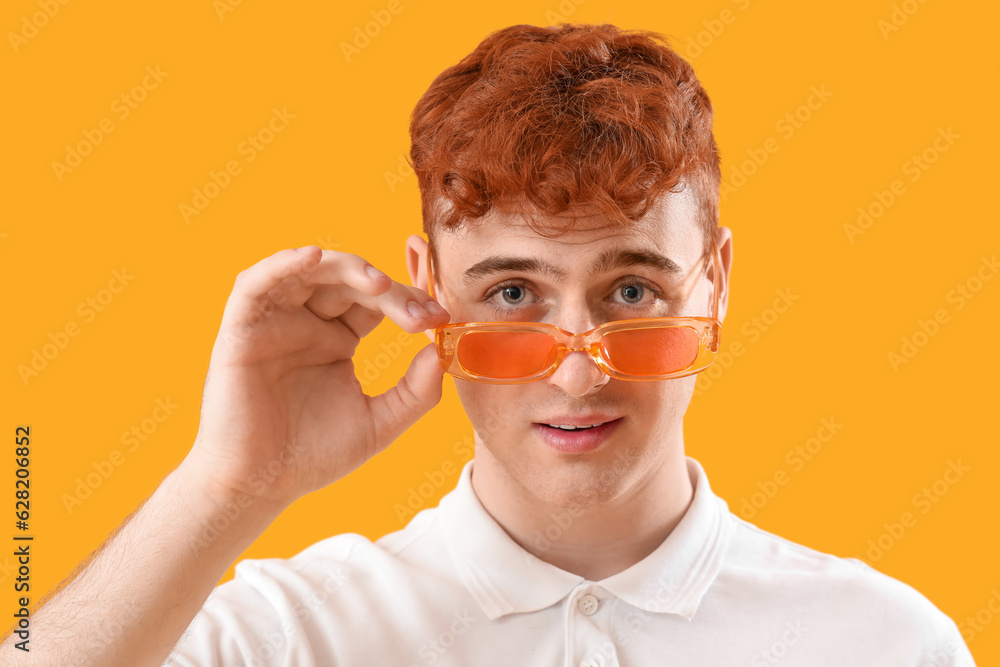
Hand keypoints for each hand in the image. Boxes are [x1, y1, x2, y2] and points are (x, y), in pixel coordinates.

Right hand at [181, 245, 449, 507]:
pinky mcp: (241, 329)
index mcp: (337, 339)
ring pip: (310, 271)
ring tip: (378, 283)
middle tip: (418, 314)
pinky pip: (257, 284)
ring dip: (346, 267)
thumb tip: (444, 352)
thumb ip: (416, 391)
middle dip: (388, 291)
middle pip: (350, 281)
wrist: (258, 487)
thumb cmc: (311, 456)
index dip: (409, 302)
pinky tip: (312, 257)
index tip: (440, 318)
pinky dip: (282, 264)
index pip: (376, 302)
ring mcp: (274, 322)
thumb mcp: (379, 423)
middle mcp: (307, 323)